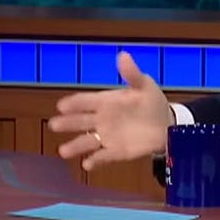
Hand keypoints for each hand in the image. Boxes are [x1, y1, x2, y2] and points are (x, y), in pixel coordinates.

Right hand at [49, 51, 173, 170]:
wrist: (166, 124)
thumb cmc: (152, 102)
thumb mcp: (144, 85)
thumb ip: (132, 74)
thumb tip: (122, 55)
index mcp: (105, 101)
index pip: (85, 101)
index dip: (74, 103)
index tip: (61, 106)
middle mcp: (102, 119)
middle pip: (80, 121)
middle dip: (67, 123)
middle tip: (53, 125)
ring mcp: (107, 136)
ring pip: (87, 141)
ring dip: (75, 146)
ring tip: (63, 151)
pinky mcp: (116, 151)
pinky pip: (103, 157)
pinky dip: (95, 161)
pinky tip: (87, 164)